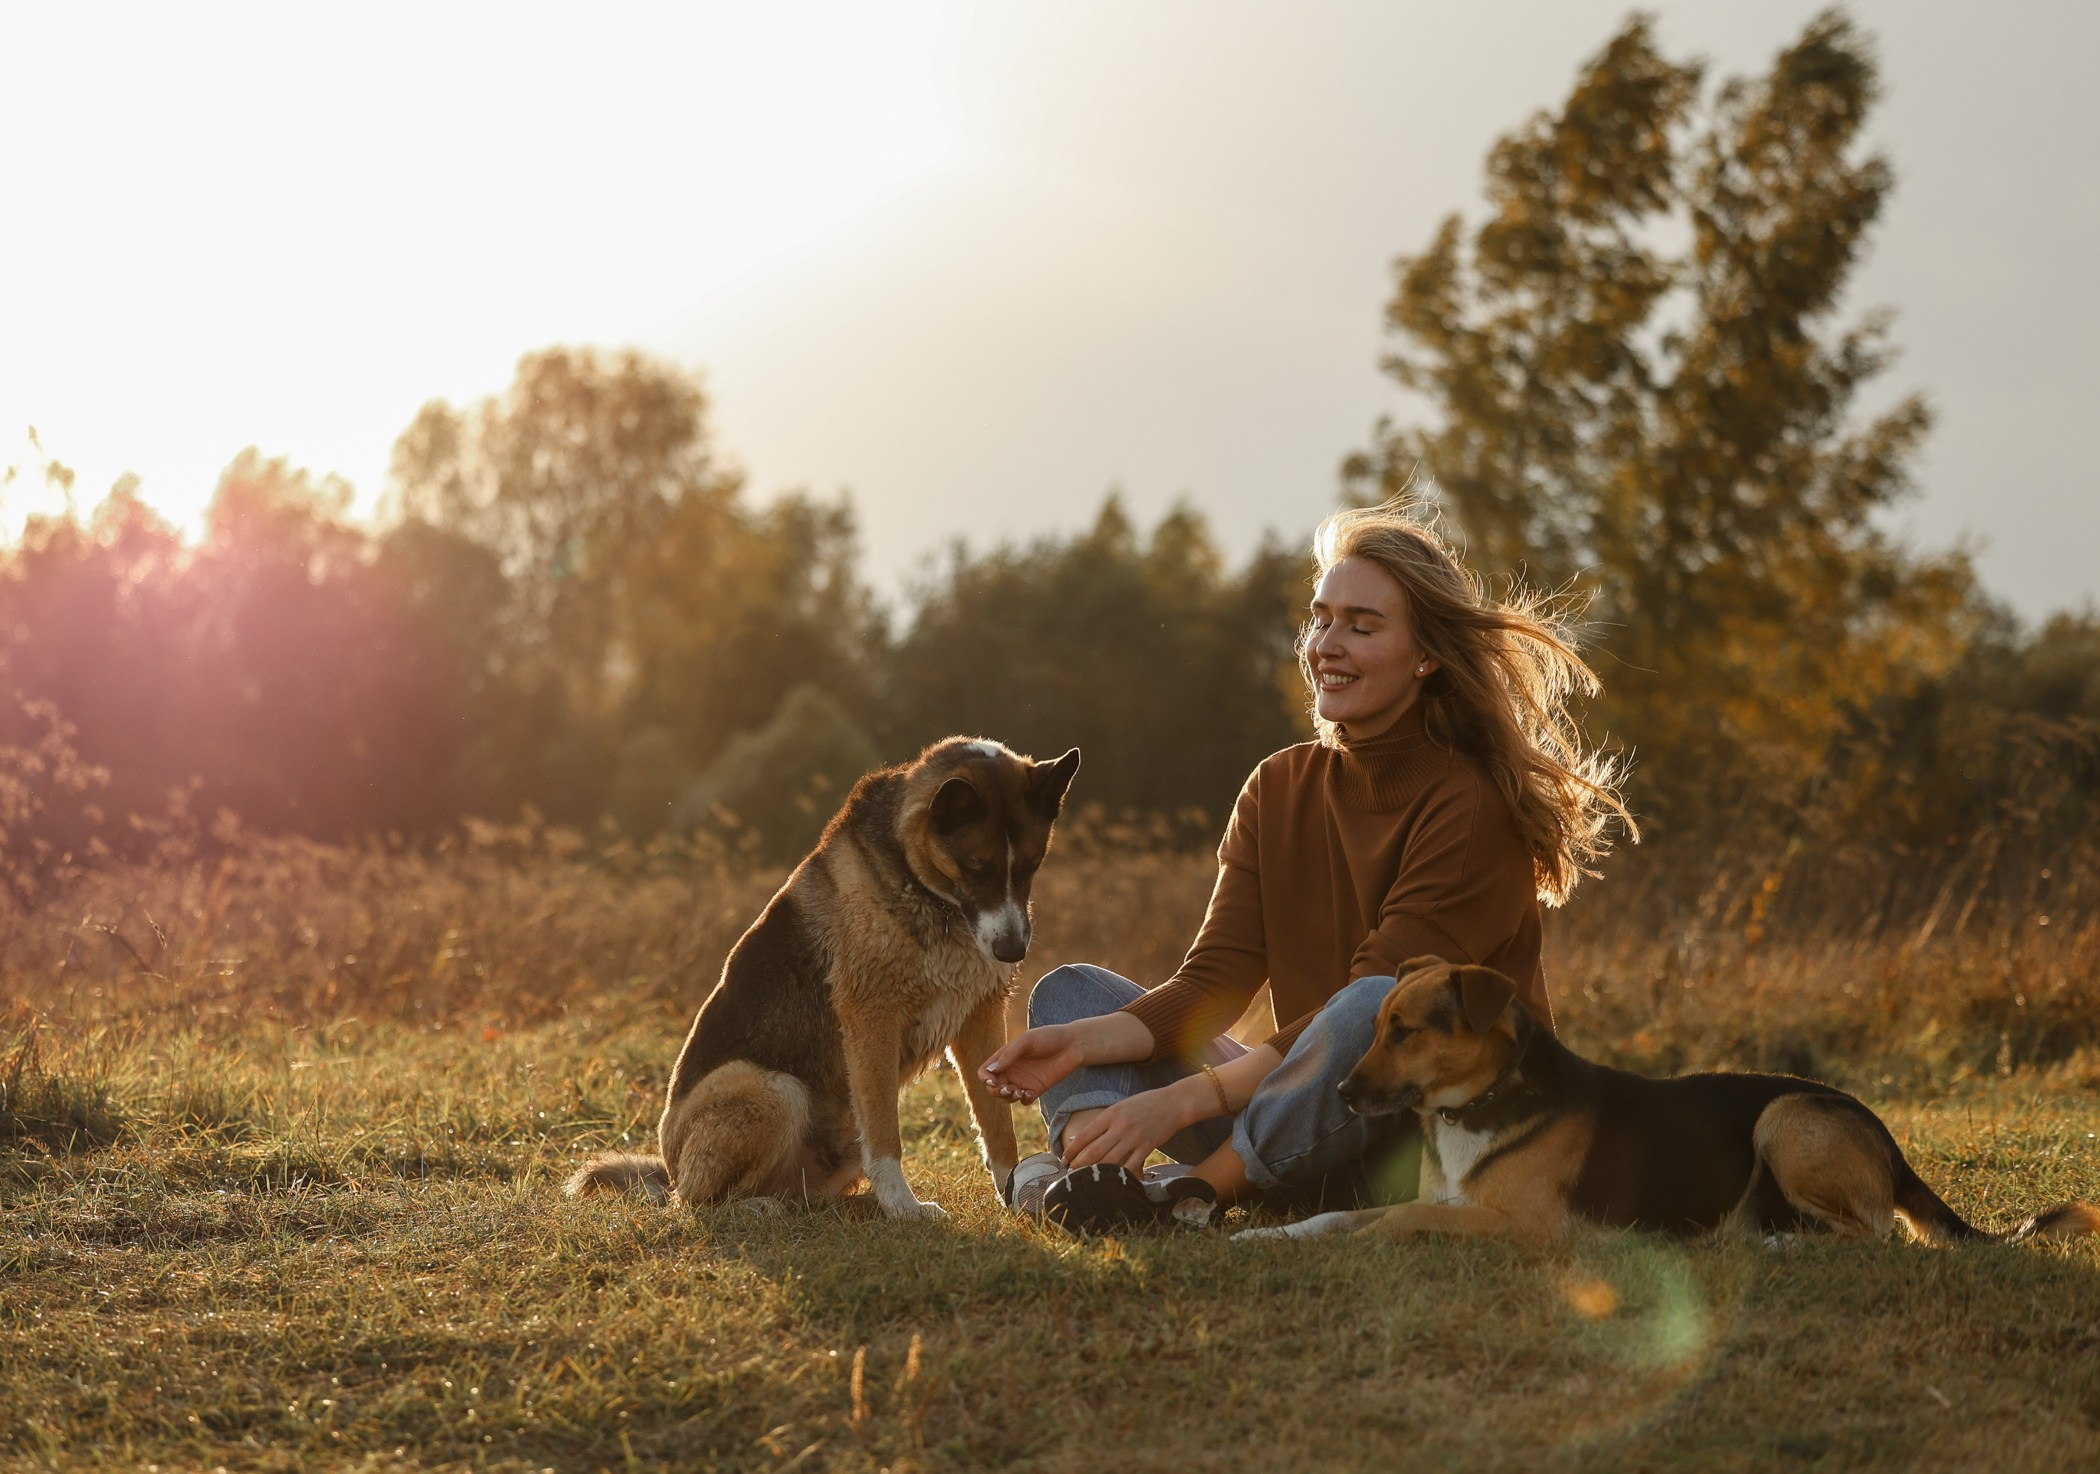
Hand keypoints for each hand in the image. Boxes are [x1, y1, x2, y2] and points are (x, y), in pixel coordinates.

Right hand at [979, 1024, 1085, 1103]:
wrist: (1073, 1045)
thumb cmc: (1049, 1037)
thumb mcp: (1027, 1042)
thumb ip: (1009, 1055)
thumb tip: (991, 1071)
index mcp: (1005, 1057)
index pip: (985, 1072)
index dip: (985, 1078)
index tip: (993, 1081)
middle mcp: (1011, 1070)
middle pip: (993, 1087)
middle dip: (995, 1091)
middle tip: (1007, 1089)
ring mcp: (1023, 1081)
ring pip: (1006, 1097)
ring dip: (1007, 1098)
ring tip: (1017, 1092)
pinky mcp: (1036, 1089)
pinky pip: (1023, 1100)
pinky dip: (1022, 1100)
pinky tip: (1028, 1093)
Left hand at [1062, 1083, 1191, 1172]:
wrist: (1174, 1103)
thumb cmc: (1146, 1104)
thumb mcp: (1122, 1106)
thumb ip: (1104, 1121)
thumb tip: (1083, 1136)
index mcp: (1111, 1114)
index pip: (1085, 1135)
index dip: (1072, 1150)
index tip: (1064, 1159)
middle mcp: (1120, 1126)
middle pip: (1093, 1151)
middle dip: (1079, 1164)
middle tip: (1069, 1173)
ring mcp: (1134, 1137)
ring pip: (1109, 1161)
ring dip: (1095, 1172)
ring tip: (1086, 1179)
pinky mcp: (1147, 1146)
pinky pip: (1130, 1165)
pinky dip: (1119, 1174)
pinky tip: (1112, 1180)